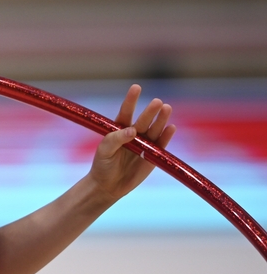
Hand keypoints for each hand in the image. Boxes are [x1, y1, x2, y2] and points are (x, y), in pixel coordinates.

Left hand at [87, 85, 175, 201]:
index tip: (136, 87)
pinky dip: (166, 136)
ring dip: (161, 120)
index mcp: (119, 129)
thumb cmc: (103, 165)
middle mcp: (134, 134)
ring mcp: (145, 145)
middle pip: (143, 120)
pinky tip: (171, 127)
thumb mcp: (104, 151)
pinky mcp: (154, 156)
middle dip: (150, 111)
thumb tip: (132, 131)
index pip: (126, 112)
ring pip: (154, 130)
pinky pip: (161, 145)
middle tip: (157, 102)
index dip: (131, 100)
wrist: (109, 186)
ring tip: (167, 108)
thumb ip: (115, 139)